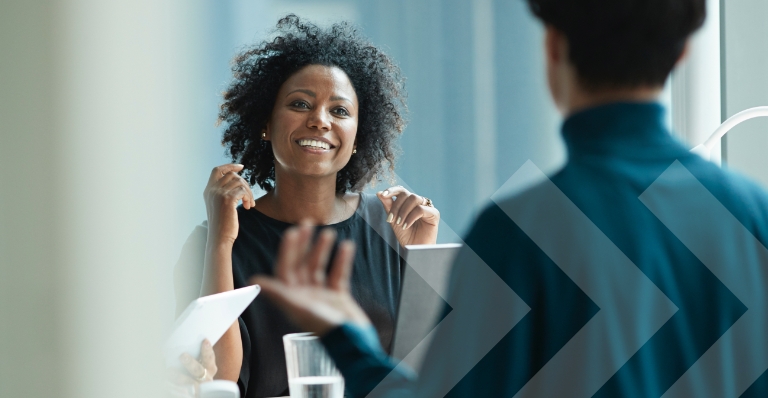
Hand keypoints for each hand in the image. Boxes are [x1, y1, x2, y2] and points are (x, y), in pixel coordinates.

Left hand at [166, 339, 217, 396]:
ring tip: (169, 371)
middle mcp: (205, 379)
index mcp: (209, 369)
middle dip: (191, 363)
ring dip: (179, 376)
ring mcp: (198, 389)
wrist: (194, 392)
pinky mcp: (190, 396)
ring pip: (189, 383)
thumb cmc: (193, 375)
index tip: (204, 341)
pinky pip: (182, 393)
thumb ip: (194, 358)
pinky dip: (174, 389)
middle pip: (198, 370)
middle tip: (182, 356)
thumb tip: (178, 345)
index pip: (209, 358)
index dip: (208, 350)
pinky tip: (165, 384)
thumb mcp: (198, 367)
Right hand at [204, 164, 254, 244]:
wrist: (219, 238)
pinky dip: (249, 197)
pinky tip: (248, 207)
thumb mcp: (220, 206)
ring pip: (239, 182)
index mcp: (208, 190)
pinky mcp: (228, 199)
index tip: (241, 166)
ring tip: (249, 204)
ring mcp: (219, 194)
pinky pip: (243, 191)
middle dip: (244, 184)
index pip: (217, 170)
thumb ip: (224, 193)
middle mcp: (212, 190)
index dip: (229, 166)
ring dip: (248, 192)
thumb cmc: (222, 224)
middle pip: (232, 175)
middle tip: (249, 198)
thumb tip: (238, 180)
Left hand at [251, 222, 370, 335]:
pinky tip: (347, 246)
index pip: (286, 268)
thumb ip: (278, 292)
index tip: (292, 231)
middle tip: (308, 223)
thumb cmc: (324, 326)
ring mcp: (322, 296)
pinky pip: (338, 274)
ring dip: (323, 250)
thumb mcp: (299, 308)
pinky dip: (342, 261)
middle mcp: (304, 295)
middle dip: (304, 244)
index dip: (287, 249)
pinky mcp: (338, 298)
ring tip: (329, 232)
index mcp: (292, 297)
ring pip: (319, 267)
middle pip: (301, 264)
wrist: (352, 340)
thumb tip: (254, 279)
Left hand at [377, 186, 439, 245]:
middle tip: (391, 219)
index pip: (401, 190)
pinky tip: (406, 226)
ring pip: (414, 198)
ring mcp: (427, 207)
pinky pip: (421, 209)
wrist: (414, 249)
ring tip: (399, 223)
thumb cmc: (405, 235)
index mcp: (409, 202)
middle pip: (406, 194)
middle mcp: (419, 202)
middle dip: (396, 206)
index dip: (392, 190)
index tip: (383, 194)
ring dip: (403, 211)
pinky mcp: (434, 214)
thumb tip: (379, 193)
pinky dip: (411, 217)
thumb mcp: (393, 220)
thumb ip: (388, 206)